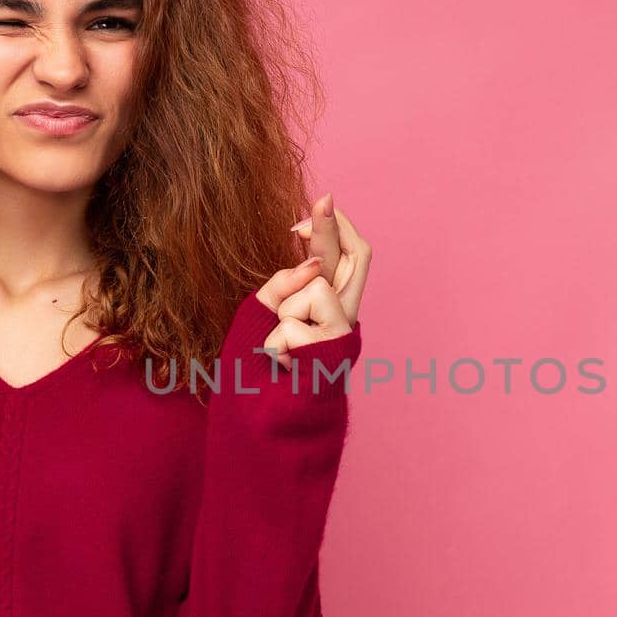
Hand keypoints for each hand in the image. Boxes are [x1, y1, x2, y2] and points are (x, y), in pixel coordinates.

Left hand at [258, 194, 372, 368]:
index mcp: (327, 305)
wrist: (262, 419)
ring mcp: (341, 331)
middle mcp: (342, 315)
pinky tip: (280, 365)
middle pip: (356, 256)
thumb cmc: (260, 369)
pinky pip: (291, 323)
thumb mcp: (264, 313)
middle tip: (325, 197)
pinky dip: (274, 343)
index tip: (320, 202)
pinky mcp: (332, 349)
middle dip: (334, 226)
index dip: (335, 226)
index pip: (344, 256)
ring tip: (277, 348)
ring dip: (282, 313)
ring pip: (313, 286)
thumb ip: (286, 283)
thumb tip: (312, 262)